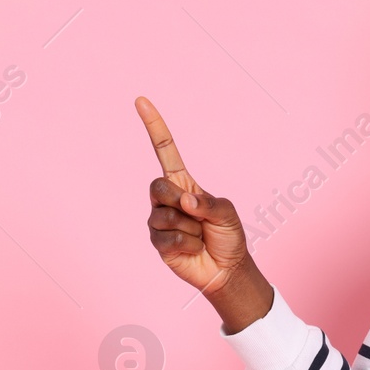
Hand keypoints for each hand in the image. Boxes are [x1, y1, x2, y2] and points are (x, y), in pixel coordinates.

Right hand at [135, 96, 271, 330]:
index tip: (141, 101)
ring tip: (199, 235)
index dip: (154, 126)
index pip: (165, 150)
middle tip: (196, 216)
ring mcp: (159, 220)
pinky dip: (187, 243)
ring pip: (164, 214)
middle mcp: (167, 199)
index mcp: (184, 183)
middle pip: (157, 185)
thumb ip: (208, 204)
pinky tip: (193, 248)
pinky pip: (168, 237)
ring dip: (189, 228)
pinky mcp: (157, 242)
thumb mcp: (227, 213)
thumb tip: (185, 202)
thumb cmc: (228, 236)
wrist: (226, 269)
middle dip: (178, 200)